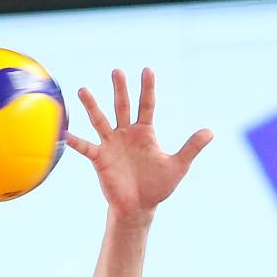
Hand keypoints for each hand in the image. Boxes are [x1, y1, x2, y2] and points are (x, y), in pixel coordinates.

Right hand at [66, 68, 213, 217]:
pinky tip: (65, 133)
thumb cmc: (158, 186)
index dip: (148, 88)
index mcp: (145, 132)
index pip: (147, 104)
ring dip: (92, 106)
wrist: (139, 207)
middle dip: (120, 89)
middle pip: (122, 106)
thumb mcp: (178, 166)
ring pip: (100, 120)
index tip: (147, 69)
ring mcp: (111, 144)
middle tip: (117, 71)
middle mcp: (126, 133)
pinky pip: (86, 148)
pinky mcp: (100, 159)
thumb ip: (191, 147)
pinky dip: (76, 141)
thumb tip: (211, 131)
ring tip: (83, 90)